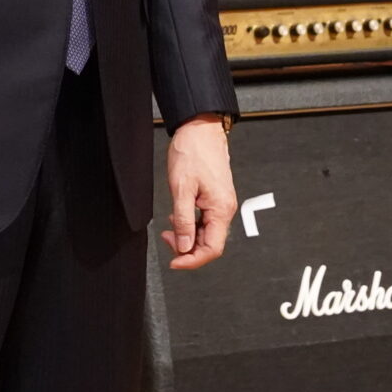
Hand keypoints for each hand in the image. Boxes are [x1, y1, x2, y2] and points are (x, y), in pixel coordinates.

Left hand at [162, 115, 234, 270]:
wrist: (200, 129)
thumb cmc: (192, 152)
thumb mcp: (181, 189)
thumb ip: (183, 221)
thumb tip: (184, 247)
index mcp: (221, 209)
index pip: (212, 249)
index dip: (192, 260)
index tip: (174, 262)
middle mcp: (225, 208)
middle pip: (210, 244)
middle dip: (187, 248)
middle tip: (166, 238)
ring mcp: (221, 203)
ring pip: (206, 233)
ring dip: (187, 237)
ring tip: (168, 229)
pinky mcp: (215, 198)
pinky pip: (205, 221)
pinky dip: (190, 225)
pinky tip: (177, 219)